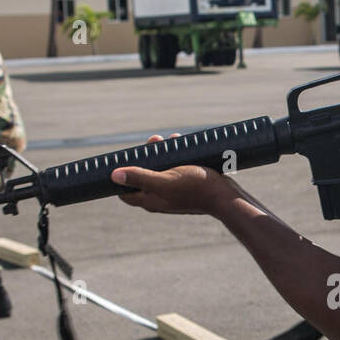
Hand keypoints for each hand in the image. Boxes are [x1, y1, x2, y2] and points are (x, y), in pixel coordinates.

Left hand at [111, 134, 231, 214]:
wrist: (226, 197)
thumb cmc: (196, 188)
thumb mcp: (165, 179)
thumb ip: (140, 177)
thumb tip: (114, 175)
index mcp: (150, 200)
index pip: (125, 193)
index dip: (120, 176)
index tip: (124, 159)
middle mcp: (159, 199)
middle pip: (142, 177)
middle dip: (145, 157)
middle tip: (153, 141)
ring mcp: (173, 194)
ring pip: (160, 171)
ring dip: (162, 154)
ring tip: (169, 139)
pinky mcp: (186, 187)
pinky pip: (175, 171)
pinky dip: (175, 158)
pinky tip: (181, 144)